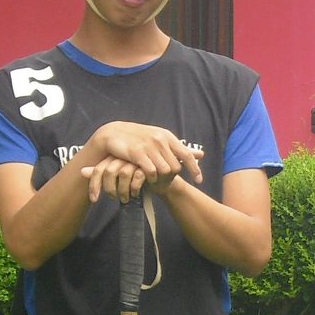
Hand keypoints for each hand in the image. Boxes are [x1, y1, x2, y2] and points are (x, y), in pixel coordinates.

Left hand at [79, 156, 149, 203]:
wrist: (160, 179)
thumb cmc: (136, 177)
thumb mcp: (117, 177)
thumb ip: (101, 173)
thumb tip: (81, 171)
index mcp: (114, 157)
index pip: (99, 169)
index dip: (94, 185)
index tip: (94, 199)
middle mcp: (124, 156)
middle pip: (109, 171)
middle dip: (110, 189)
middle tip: (114, 198)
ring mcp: (136, 159)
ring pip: (123, 174)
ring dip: (123, 190)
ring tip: (126, 198)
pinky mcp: (149, 165)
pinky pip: (137, 176)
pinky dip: (135, 188)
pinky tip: (136, 193)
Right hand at [84, 121, 202, 183]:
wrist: (114, 133)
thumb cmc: (140, 138)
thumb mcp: (161, 140)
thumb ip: (180, 149)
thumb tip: (201, 154)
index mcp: (167, 136)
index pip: (187, 154)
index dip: (194, 169)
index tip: (199, 181)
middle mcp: (160, 140)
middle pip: (175, 167)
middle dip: (171, 175)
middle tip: (164, 179)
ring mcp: (149, 146)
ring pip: (165, 170)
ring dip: (161, 178)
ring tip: (155, 179)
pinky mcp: (137, 153)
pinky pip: (151, 171)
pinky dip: (151, 177)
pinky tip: (148, 178)